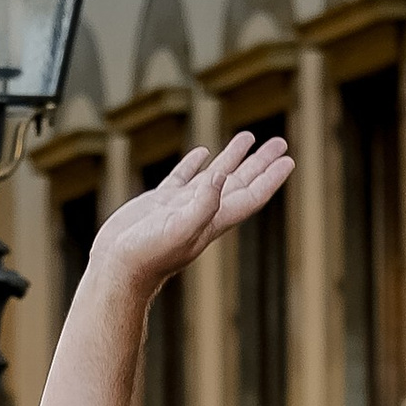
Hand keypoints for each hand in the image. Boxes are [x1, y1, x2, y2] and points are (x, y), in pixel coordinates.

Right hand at [85, 128, 292, 298]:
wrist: (117, 269)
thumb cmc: (147, 255)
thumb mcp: (179, 228)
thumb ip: (203, 203)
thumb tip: (219, 175)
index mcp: (213, 220)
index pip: (250, 195)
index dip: (270, 178)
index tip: (288, 159)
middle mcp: (203, 212)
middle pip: (240, 182)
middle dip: (260, 163)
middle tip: (279, 142)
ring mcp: (181, 207)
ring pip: (214, 176)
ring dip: (233, 158)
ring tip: (248, 137)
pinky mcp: (160, 203)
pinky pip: (183, 178)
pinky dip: (194, 164)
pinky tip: (202, 153)